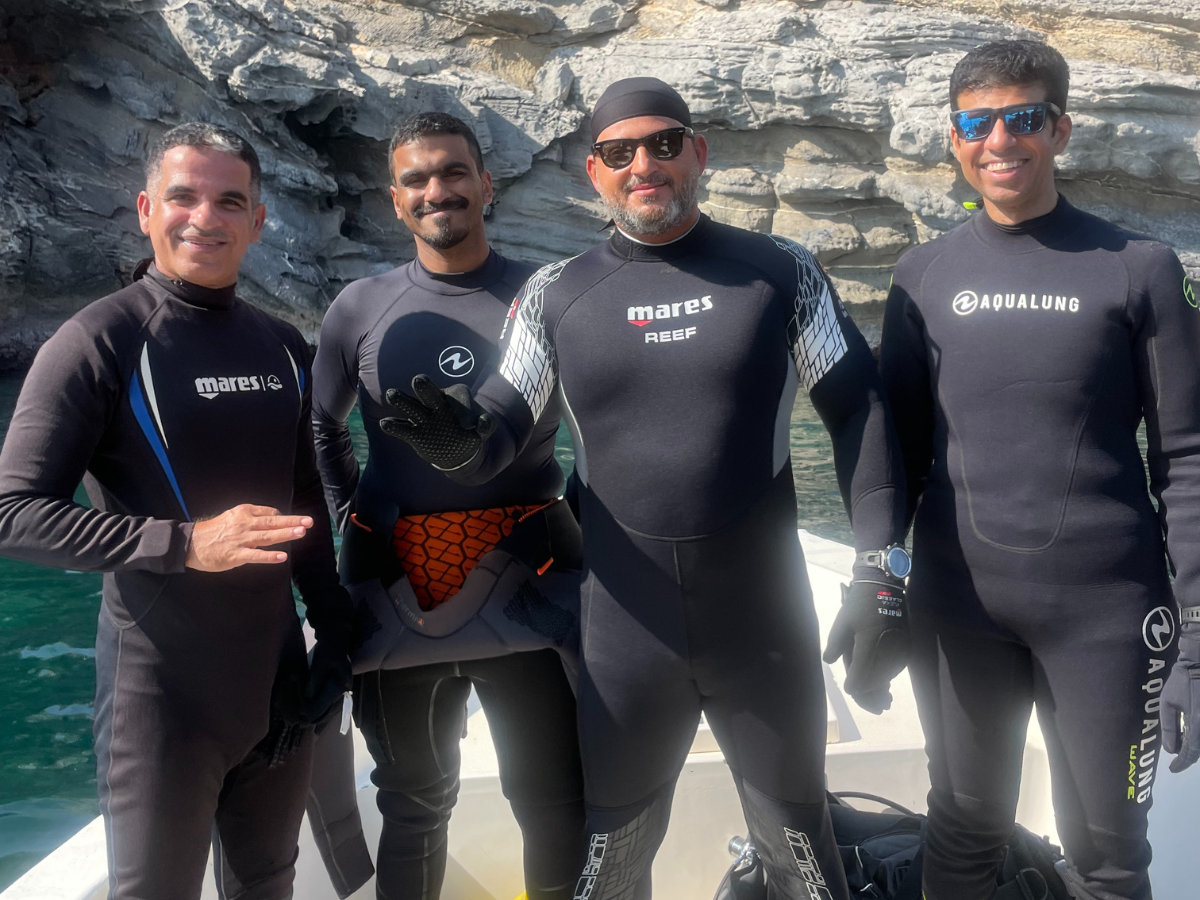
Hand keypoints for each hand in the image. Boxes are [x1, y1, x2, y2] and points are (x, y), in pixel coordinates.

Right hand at [186, 504, 310, 571]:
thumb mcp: (232, 516)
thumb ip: (252, 516)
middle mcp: (244, 524)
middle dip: (292, 521)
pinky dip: (269, 556)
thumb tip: (274, 516)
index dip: (284, 517)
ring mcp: (241, 540)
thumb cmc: (214, 531)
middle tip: (309, 522)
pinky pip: (256, 555)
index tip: (298, 520)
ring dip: (285, 533)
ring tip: (301, 532)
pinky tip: (282, 556)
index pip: (269, 513)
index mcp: (244, 512)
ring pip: (267, 536)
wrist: (190, 544)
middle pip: (272, 522)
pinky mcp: (236, 555)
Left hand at [303, 637, 352, 733]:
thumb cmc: (328, 649)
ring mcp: (343, 689)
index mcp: (340, 684)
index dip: (311, 711)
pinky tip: (322, 723)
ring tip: (314, 731)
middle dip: (316, 719)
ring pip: (333, 710)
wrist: (338, 638)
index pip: (325, 703)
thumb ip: (314, 681)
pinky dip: (327, 714)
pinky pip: (334, 705)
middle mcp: (344, 689)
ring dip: (323, 720)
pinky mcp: (339, 687)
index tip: (299, 716)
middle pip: (330, 710)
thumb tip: (308, 697)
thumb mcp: (319, 663)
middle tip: (302, 726)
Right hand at [379, 374, 495, 470]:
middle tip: (419, 380)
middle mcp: (437, 403)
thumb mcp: (484, 430)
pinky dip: (394, 426)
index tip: (471, 428)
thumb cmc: (471, 433)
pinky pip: (402, 428)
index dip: (465, 409)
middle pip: (430, 391)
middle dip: (425, 386)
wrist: (458, 450)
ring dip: (402, 400)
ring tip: (391, 394)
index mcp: (455, 397)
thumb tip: (484, 422)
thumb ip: (487, 425)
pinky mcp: (415, 434)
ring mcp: (424, 418)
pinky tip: (385, 423)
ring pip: (411, 406)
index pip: (459, 395)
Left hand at [822, 573, 909, 713]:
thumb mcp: (842, 623)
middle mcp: (888, 653)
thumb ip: (834, 646)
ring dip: (875, 681)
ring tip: (865, 678)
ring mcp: (900, 653)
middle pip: (874, 682)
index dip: (853, 686)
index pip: (860, 679)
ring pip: (886, 678)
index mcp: (869, 647)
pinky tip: (876, 668)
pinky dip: (884, 673)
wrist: (885, 589)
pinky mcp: (907, 650)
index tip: (848, 686)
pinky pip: (894, 670)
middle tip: (856, 686)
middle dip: (864, 687)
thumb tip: (829, 661)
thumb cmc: (860, 605)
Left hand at [1162, 627, 1199, 772]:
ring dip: (1195, 746)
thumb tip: (1171, 750)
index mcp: (1198, 723)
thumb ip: (1169, 727)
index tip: (1173, 769)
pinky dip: (1199, 736)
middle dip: (1190, 755)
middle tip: (1178, 757)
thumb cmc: (1181, 680)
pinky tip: (1190, 731)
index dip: (1182, 763)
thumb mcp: (1168, 702)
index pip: (1191, 752)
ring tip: (1184, 745)